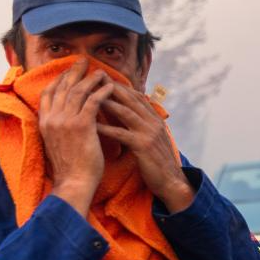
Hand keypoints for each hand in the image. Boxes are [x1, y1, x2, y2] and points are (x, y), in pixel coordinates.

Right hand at [39, 57, 114, 216]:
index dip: (59, 79)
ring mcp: (65, 121)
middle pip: (62, 87)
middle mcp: (51, 119)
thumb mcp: (57, 143)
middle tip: (84, 61)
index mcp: (44, 123)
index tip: (69, 71)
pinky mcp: (81, 126)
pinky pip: (92, 102)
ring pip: (78, 91)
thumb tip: (67, 117)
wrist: (74, 183)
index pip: (49, 93)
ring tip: (101, 71)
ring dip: (90, 79)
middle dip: (73, 72)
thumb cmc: (70, 167)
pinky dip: (101, 92)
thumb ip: (59, 127)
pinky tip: (110, 86)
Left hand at [96, 83, 194, 212]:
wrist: (171, 181)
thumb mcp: (153, 139)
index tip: (102, 78)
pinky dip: (106, 127)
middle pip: (130, 99)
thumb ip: (143, 125)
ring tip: (88, 95)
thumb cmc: (158, 162)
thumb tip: (128, 115)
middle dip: (110, 87)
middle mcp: (153, 122)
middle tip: (92, 78)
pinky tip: (92, 124)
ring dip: (106, 102)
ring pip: (126, 112)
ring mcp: (149, 133)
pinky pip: (121, 133)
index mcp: (155, 119)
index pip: (136, 96)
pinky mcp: (143, 146)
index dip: (119, 86)